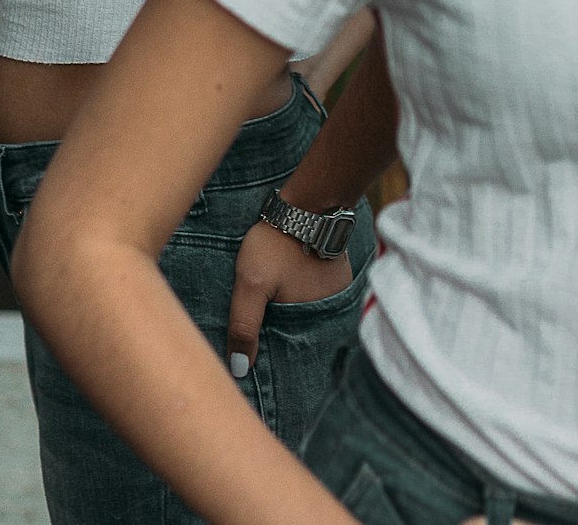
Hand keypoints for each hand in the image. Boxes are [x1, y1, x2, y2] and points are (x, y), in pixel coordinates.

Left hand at [226, 220, 352, 375]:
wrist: (306, 206)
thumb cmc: (275, 244)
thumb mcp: (251, 284)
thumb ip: (244, 326)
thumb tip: (240, 369)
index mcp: (312, 322)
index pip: (293, 357)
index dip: (275, 364)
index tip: (259, 371)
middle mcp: (331, 315)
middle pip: (303, 340)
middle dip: (284, 346)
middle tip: (262, 345)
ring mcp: (337, 296)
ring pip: (311, 321)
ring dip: (295, 325)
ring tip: (274, 323)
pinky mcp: (337, 280)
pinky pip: (319, 303)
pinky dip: (305, 306)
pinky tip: (289, 301)